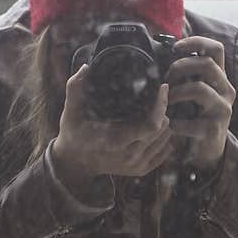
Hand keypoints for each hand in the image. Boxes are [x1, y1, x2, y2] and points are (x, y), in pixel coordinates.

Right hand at [51, 64, 174, 198]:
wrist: (74, 163)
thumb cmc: (74, 134)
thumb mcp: (71, 111)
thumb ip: (75, 88)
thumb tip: (85, 67)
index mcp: (116, 140)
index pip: (151, 125)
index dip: (161, 105)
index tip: (162, 88)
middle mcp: (129, 156)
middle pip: (162, 129)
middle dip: (163, 110)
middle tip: (157, 96)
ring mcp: (136, 165)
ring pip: (166, 139)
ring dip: (164, 123)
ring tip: (155, 110)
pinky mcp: (140, 170)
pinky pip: (164, 152)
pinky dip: (164, 138)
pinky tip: (157, 128)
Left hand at [165, 36, 235, 170]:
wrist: (207, 150)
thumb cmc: (195, 116)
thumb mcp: (193, 91)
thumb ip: (186, 75)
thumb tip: (163, 52)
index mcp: (220, 78)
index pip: (216, 49)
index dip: (196, 42)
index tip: (175, 47)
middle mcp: (226, 90)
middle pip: (207, 64)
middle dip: (180, 67)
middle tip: (167, 80)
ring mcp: (223, 109)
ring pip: (199, 89)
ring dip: (176, 93)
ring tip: (167, 102)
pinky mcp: (215, 129)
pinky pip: (191, 121)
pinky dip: (175, 123)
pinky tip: (171, 126)